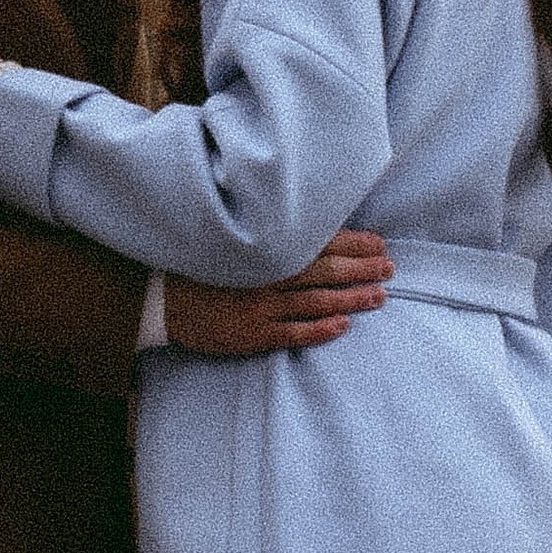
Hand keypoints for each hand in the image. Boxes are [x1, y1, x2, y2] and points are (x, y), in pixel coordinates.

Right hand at [165, 232, 390, 356]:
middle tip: (390, 269)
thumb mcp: (233, 237)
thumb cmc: (202, 263)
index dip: (354, 243)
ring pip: (316, 301)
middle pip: (325, 270)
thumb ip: (269, 231)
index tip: (380, 244)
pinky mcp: (252, 333)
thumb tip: (311, 219)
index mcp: (265, 247)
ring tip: (379, 296)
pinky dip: (320, 329)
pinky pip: (293, 332)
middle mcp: (267, 274)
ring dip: (351, 298)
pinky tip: (343, 325)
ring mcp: (261, 305)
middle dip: (362, 269)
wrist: (161, 296)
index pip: (319, 241)